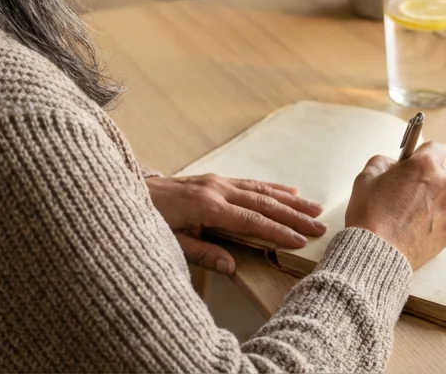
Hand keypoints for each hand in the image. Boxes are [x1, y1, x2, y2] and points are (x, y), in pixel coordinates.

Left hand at [146, 175, 327, 275]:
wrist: (125, 194)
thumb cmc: (146, 223)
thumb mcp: (169, 243)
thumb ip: (201, 253)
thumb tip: (232, 267)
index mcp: (206, 207)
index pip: (251, 221)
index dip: (278, 232)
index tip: (301, 241)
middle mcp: (215, 189)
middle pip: (263, 203)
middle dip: (294, 215)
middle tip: (320, 226)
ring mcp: (215, 181)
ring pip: (261, 189)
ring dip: (290, 199)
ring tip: (316, 208)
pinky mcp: (213, 180)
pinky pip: (249, 182)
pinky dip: (272, 187)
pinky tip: (290, 190)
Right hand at [345, 143, 445, 269]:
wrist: (376, 253)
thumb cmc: (370, 214)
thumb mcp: (366, 177)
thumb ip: (383, 162)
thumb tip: (393, 166)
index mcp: (425, 166)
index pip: (434, 148)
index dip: (420, 155)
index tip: (411, 164)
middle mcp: (444, 185)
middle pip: (439, 174)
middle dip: (424, 180)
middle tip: (401, 193)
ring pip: (442, 198)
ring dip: (428, 201)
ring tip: (404, 216)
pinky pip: (442, 220)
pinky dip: (430, 222)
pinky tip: (410, 230)